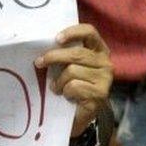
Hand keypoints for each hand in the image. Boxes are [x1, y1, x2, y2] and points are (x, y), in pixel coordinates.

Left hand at [36, 23, 112, 137]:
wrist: (81, 114)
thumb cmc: (72, 84)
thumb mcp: (69, 65)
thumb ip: (65, 52)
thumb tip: (44, 45)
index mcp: (99, 50)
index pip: (89, 32)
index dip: (72, 32)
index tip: (57, 39)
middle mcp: (105, 62)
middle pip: (76, 53)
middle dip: (54, 57)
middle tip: (39, 62)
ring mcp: (105, 78)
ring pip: (72, 70)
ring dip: (59, 80)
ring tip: (57, 87)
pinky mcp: (100, 94)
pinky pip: (74, 86)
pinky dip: (65, 91)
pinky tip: (67, 96)